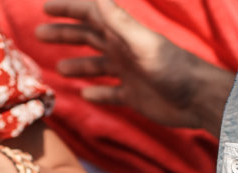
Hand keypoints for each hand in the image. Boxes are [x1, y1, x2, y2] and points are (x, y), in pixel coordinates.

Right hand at [38, 0, 231, 133]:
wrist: (197, 99)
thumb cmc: (174, 69)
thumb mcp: (143, 43)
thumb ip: (118, 22)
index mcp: (123, 34)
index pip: (90, 15)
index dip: (68, 9)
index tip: (45, 8)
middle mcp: (123, 50)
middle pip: (88, 38)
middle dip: (64, 34)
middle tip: (39, 33)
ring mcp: (128, 73)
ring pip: (96, 65)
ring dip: (77, 64)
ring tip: (59, 69)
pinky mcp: (134, 96)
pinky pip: (110, 94)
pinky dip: (97, 94)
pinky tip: (85, 96)